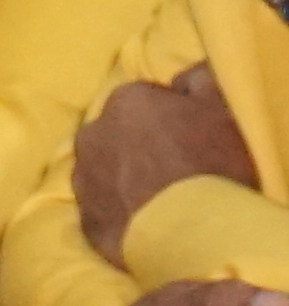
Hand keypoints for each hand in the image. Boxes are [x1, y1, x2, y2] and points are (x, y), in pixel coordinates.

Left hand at [77, 69, 256, 256]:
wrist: (194, 231)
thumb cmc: (214, 163)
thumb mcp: (222, 108)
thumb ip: (200, 80)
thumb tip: (185, 74)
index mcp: (126, 101)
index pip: (144, 101)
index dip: (170, 119)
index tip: (191, 138)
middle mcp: (92, 133)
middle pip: (117, 134)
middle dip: (139, 145)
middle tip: (176, 168)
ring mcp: (83, 178)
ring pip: (103, 170)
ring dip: (123, 178)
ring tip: (160, 198)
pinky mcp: (84, 219)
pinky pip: (102, 208)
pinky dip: (119, 212)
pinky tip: (145, 221)